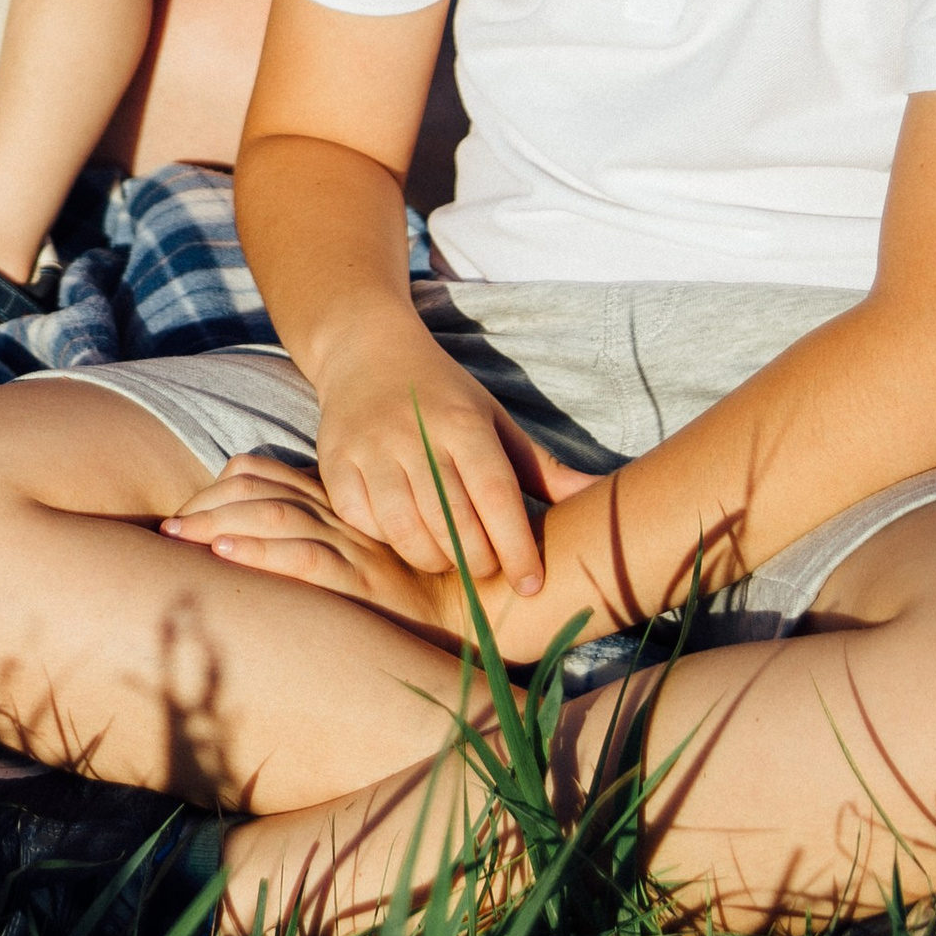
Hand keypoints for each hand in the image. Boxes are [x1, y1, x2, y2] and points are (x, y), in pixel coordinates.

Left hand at [164, 454, 542, 651]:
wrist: (490, 614)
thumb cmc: (426, 595)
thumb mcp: (367, 560)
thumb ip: (323, 543)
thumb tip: (256, 546)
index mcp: (341, 508)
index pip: (267, 477)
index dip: (221, 487)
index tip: (185, 510)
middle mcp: (344, 521)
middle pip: (260, 496)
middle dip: (206, 508)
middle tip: (163, 528)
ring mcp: (356, 549)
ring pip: (276, 521)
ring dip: (218, 527)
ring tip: (176, 538)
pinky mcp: (366, 583)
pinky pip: (306, 560)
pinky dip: (260, 555)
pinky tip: (223, 556)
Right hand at [314, 332, 594, 591]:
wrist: (367, 351)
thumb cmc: (443, 395)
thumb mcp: (495, 420)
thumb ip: (542, 467)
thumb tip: (600, 495)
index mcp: (462, 423)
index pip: (495, 495)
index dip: (516, 547)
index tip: (532, 584)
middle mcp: (414, 434)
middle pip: (452, 521)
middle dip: (478, 562)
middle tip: (488, 574)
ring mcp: (370, 449)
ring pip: (405, 529)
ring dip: (433, 559)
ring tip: (449, 560)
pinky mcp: (335, 462)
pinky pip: (362, 521)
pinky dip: (386, 541)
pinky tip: (405, 537)